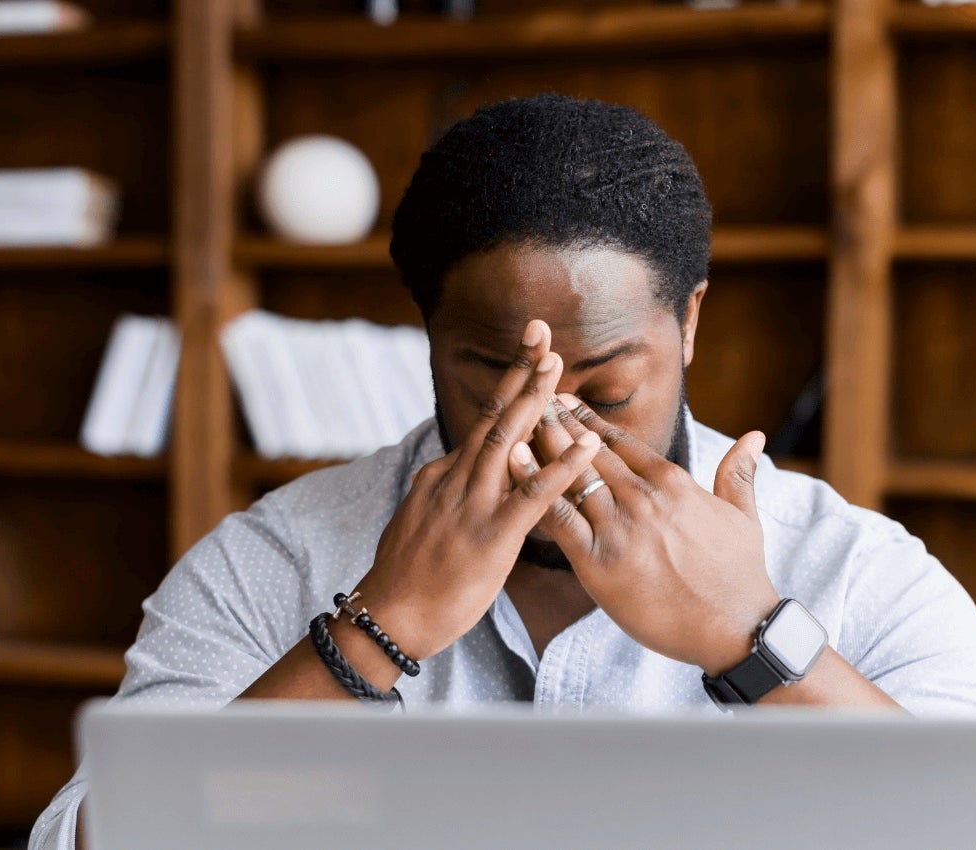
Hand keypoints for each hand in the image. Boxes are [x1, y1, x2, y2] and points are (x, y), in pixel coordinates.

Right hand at [353, 321, 601, 659]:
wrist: (389, 619)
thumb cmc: (408, 578)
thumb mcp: (421, 520)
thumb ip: (444, 491)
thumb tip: (455, 468)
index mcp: (442, 476)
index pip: (483, 424)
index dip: (508, 386)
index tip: (529, 351)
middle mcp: (455, 480)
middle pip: (492, 416)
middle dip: (518, 372)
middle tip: (541, 331)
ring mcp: (471, 506)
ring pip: (506, 442)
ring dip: (534, 401)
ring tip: (557, 367)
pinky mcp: (490, 537)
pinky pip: (533, 496)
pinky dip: (562, 467)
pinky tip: (586, 446)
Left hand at [510, 394, 780, 675]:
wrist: (736, 628)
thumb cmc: (740, 578)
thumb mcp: (744, 517)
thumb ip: (738, 474)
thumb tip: (754, 436)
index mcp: (673, 484)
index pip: (622, 443)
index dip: (589, 421)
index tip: (566, 401)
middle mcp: (642, 498)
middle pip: (590, 452)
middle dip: (558, 423)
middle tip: (531, 398)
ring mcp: (619, 529)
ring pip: (570, 476)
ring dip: (542, 446)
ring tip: (516, 422)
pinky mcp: (599, 562)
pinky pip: (559, 519)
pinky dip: (535, 490)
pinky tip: (514, 468)